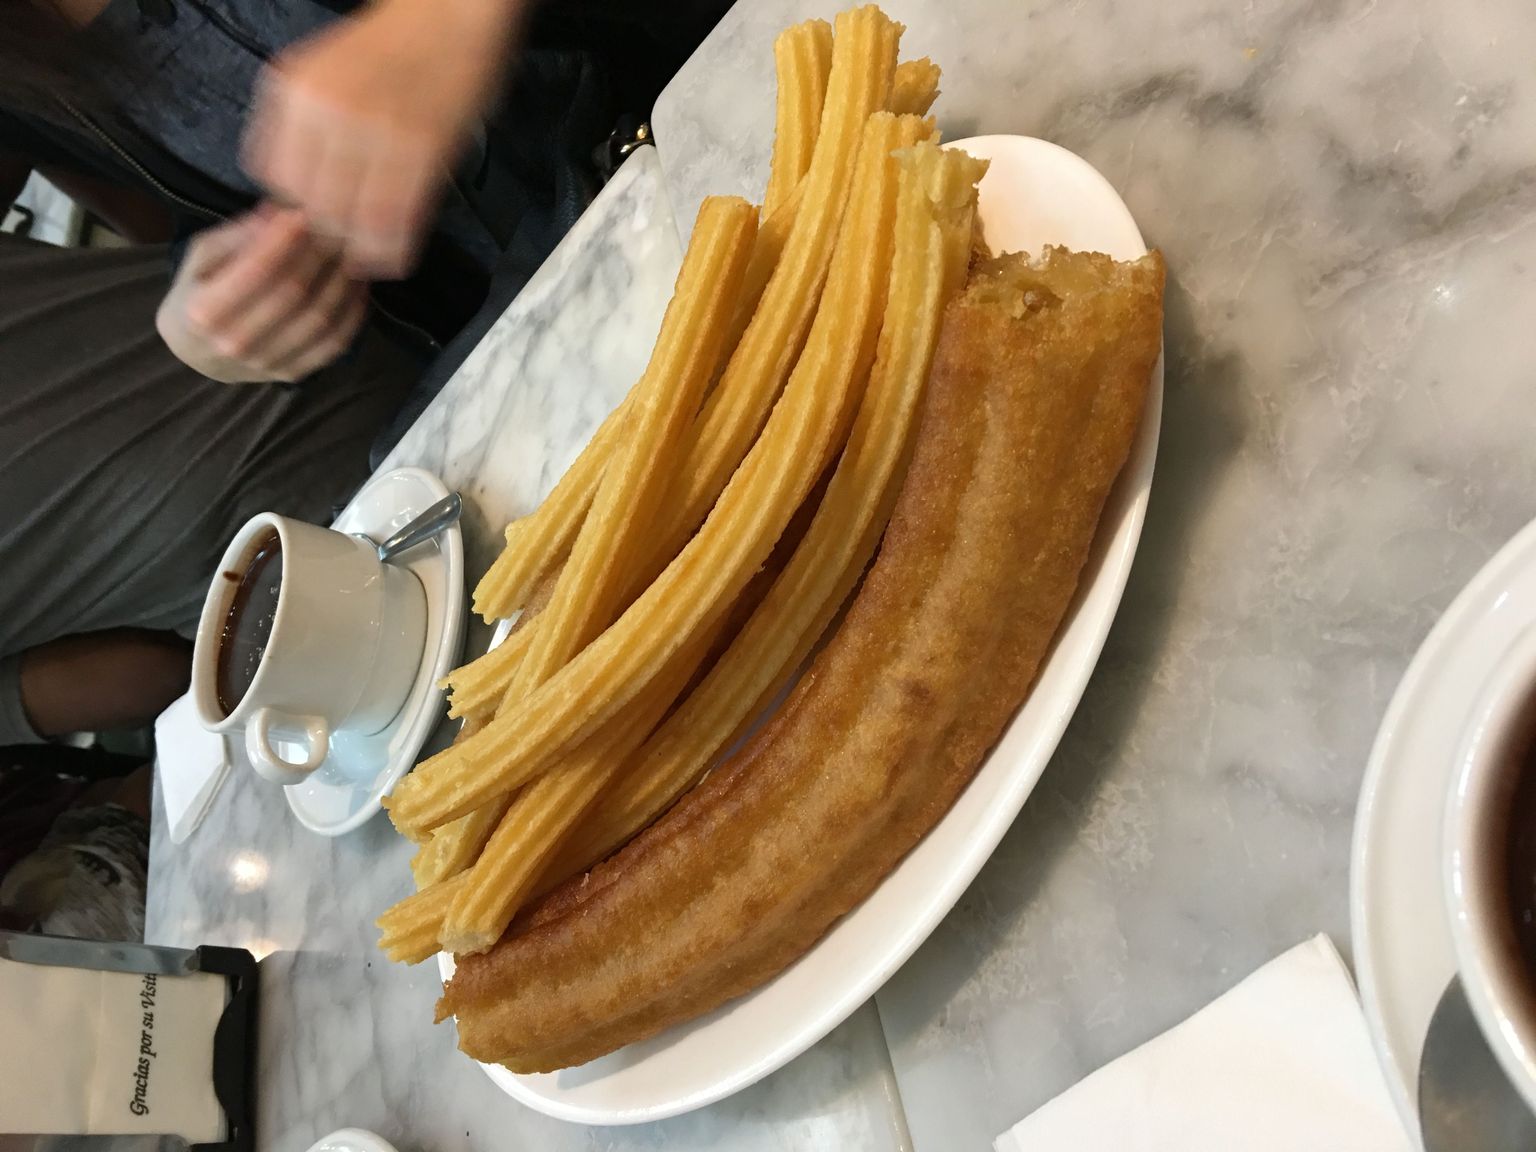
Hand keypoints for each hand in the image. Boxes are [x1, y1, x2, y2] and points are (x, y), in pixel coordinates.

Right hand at [156, 206, 369, 383]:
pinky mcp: (292, 373)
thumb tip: (279, 213)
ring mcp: (266, 363)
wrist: (197, 351)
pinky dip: (353, 310)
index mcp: (204, 312)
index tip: (302, 213)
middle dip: (319, 255)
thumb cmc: (199, 291)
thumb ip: (237, 235)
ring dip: (342, 280)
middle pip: (293, 294)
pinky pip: (335, 342)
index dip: (284, 241)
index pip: (256, 272)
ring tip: (349, 251)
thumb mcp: (202, 256)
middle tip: (335, 227)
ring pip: (319, 318)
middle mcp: (234, 343)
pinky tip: (357, 283)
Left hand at [243, 0, 520, 277]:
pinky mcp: (419, 150)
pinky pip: (395, 219)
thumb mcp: (324, 70)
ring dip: (360, 248)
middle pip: (310, 203)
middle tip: (344, 245)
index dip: (293, 210)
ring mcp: (373, 131)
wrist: (452, 10)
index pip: (275, 177)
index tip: (312, 222)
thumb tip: (296, 189)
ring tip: (370, 257)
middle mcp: (326, 110)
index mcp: (295, 89)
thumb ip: (304, 123)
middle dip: (327, 233)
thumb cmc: (398, 41)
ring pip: (350, 218)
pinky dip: (393, 248)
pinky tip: (396, 255)